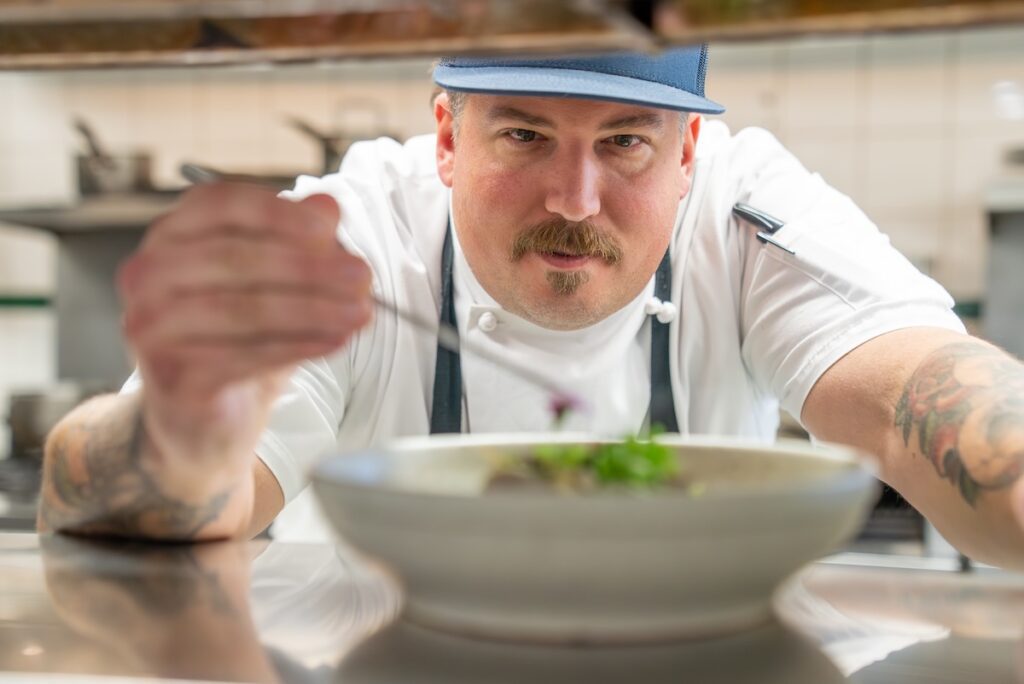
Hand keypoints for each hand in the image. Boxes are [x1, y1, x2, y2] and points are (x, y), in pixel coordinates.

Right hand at [117, 182, 371, 477]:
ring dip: (312, 309)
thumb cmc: (237, 339)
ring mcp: (151, 325)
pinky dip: (297, 347)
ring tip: (360, 313)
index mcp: (173, 234)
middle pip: (236, 259)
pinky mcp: (170, 374)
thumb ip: (299, 243)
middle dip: (310, 268)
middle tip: (362, 276)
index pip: (221, 204)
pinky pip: (244, 355)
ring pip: (243, 309)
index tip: (328, 229)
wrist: (201, 419)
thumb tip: (330, 206)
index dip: (277, 214)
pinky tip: (335, 342)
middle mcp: (149, 273)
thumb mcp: (275, 284)